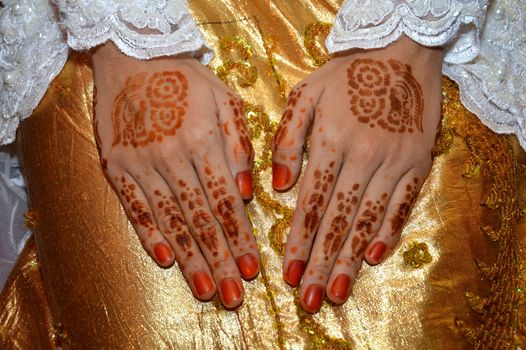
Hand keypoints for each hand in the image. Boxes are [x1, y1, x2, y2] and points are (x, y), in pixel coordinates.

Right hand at [92, 42, 257, 307]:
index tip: (252, 271)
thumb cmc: (186, 81)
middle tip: (232, 296)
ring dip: (189, 259)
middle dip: (219, 261)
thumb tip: (248, 193)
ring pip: (170, 222)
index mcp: (204, 142)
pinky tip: (164, 260)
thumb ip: (239, 145)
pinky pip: (134, 208)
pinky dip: (149, 235)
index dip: (241, 240)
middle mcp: (173, 158)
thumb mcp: (225, 100)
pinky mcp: (117, 167)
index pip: (226, 203)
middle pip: (200, 221)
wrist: (132, 59)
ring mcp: (141, 165)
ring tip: (204, 290)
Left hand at [273, 36, 442, 311]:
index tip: (289, 274)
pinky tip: (375, 257)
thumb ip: (287, 139)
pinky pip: (403, 204)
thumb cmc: (346, 76)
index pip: (311, 202)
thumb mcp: (304, 95)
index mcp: (330, 141)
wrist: (401, 54)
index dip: (299, 242)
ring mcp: (394, 162)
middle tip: (311, 300)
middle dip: (322, 263)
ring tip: (339, 291)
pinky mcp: (418, 163)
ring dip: (352, 259)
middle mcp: (362, 156)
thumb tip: (279, 185)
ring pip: (369, 219)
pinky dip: (389, 232)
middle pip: (338, 220)